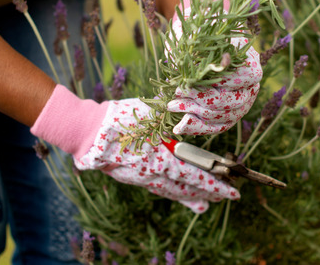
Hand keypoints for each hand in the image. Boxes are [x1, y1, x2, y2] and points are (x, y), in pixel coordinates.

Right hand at [31, 85, 238, 212]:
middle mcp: (155, 173)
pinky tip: (175, 194)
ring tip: (204, 206)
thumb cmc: (121, 118)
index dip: (215, 184)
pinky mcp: (133, 178)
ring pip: (172, 191)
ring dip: (190, 198)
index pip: (196, 175)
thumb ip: (173, 120)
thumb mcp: (152, 114)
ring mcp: (143, 178)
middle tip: (225, 198)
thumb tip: (191, 116)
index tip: (232, 190)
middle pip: (187, 188)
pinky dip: (170, 193)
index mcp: (163, 158)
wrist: (87, 132)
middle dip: (208, 193)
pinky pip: (157, 189)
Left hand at [166, 0, 262, 134]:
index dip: (216, 84)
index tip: (189, 82)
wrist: (198, 38)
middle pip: (231, 101)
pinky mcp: (228, 114)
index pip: (242, 79)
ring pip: (224, 117)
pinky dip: (197, 128)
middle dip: (200, 101)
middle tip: (175, 97)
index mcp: (250, 62)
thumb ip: (200, 28)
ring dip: (195, 114)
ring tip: (172, 107)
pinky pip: (217, 127)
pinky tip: (179, 127)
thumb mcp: (198, 27)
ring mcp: (241, 101)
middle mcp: (251, 85)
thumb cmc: (198, 30)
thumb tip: (197, 11)